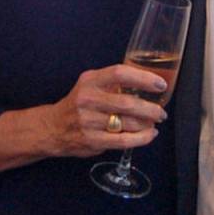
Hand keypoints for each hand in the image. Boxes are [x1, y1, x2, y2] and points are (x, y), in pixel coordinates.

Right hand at [40, 64, 169, 158]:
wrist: (52, 127)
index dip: (143, 78)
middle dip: (150, 108)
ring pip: (127, 123)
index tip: (160, 84)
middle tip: (161, 111)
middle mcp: (88, 99)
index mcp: (90, 80)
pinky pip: (123, 141)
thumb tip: (149, 85)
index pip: (120, 73)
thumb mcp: (91, 84)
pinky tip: (149, 135)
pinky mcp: (92, 140)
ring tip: (155, 122)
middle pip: (127, 102)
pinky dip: (141, 138)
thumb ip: (114, 83)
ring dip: (147, 124)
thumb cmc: (79, 103)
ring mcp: (89, 121)